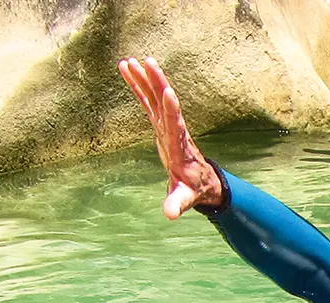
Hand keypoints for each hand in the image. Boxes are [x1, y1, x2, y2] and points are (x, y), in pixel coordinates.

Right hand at [117, 56, 223, 217]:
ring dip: (144, 79)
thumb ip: (177, 204)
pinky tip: (126, 69)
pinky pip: (147, 100)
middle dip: (157, 83)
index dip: (173, 110)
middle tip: (148, 62)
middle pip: (165, 103)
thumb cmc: (193, 190)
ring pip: (155, 97)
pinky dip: (137, 85)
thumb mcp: (184, 199)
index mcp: (179, 147)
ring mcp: (167, 124)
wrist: (202, 181)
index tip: (170, 92)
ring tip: (130, 60)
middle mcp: (174, 131)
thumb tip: (169, 215)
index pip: (176, 126)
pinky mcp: (160, 123)